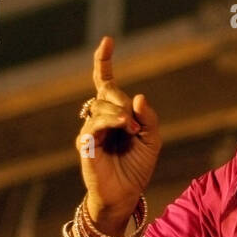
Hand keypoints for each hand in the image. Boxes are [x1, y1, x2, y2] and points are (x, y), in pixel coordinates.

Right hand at [77, 36, 160, 230]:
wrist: (126, 195)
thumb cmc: (137, 167)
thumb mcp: (152, 139)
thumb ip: (148, 118)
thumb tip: (138, 96)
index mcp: (115, 114)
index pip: (105, 83)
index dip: (104, 62)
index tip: (107, 41)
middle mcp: (99, 118)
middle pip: (107, 92)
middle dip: (123, 100)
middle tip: (136, 123)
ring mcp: (90, 130)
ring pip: (101, 107)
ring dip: (121, 113)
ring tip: (132, 130)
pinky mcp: (84, 144)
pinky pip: (95, 124)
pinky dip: (111, 121)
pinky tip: (124, 127)